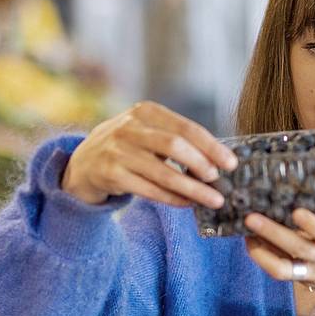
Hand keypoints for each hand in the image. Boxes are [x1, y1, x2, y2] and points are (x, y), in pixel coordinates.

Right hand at [61, 101, 237, 207]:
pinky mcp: (110, 174)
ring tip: (212, 199)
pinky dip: (172, 198)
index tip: (231, 163)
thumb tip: (218, 159)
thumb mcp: (147, 133)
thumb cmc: (127, 148)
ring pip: (163, 172)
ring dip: (192, 188)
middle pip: (174, 146)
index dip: (211, 146)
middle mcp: (129, 128)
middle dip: (201, 164)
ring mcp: (117, 151)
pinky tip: (187, 203)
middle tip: (219, 181)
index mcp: (145, 111)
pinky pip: (149, 190)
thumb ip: (176, 141)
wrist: (83, 164)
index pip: (185, 127)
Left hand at [244, 209, 314, 310]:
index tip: (297, 212)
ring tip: (245, 232)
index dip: (312, 225)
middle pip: (299, 247)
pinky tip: (252, 244)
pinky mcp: (306, 281)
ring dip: (262, 249)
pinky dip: (265, 259)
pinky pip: (283, 272)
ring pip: (285, 266)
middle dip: (273, 232)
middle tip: (251, 217)